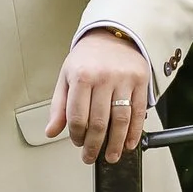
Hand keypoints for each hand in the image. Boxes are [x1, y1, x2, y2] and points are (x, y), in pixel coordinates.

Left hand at [46, 29, 151, 164]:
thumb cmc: (86, 58)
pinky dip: (134, 132)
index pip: (78, 116)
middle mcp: (103, 78)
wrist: (112, 35)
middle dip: (94, 146)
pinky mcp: (140, 81)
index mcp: (81, 76)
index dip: (77, 136)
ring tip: (110, 156)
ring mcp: (123, 80)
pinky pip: (138, 112)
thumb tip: (51, 131)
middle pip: (99, 122)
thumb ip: (59, 106)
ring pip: (120, 120)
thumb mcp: (66, 77)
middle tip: (90, 157)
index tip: (77, 143)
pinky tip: (128, 143)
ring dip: (115, 144)